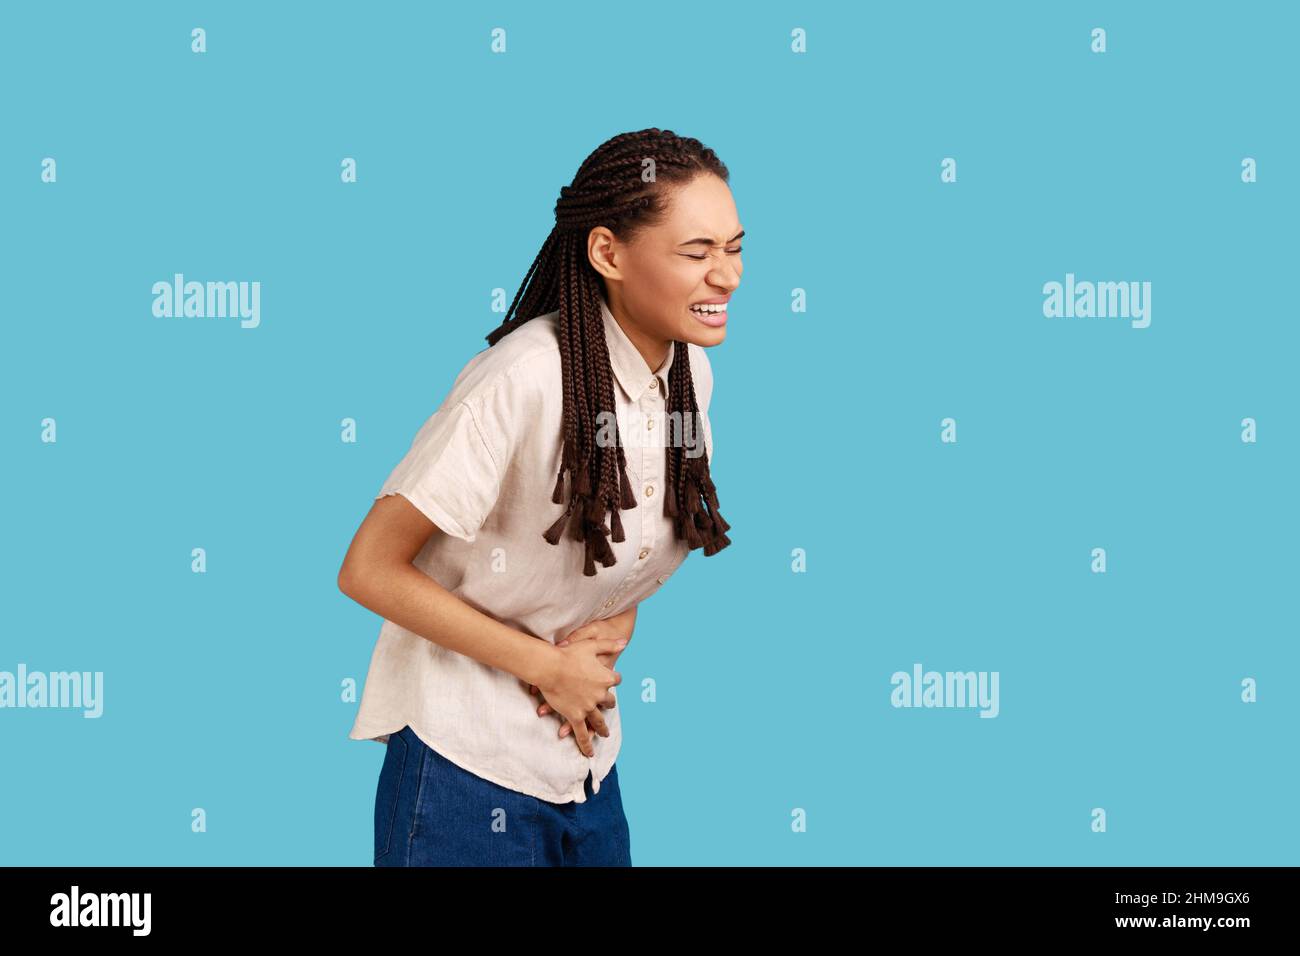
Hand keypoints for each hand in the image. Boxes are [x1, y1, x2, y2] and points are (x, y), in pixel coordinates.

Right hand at [528, 634, 626, 756]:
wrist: (550, 667)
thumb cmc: (569, 653)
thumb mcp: (592, 645)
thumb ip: (610, 645)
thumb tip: (625, 642)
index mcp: (605, 677)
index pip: (616, 680)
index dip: (613, 678)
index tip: (612, 679)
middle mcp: (599, 694)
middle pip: (609, 701)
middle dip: (609, 703)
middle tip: (609, 706)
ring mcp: (588, 707)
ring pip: (599, 720)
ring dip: (602, 728)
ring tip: (605, 734)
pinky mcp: (575, 716)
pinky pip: (583, 733)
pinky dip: (586, 744)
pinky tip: (589, 753)